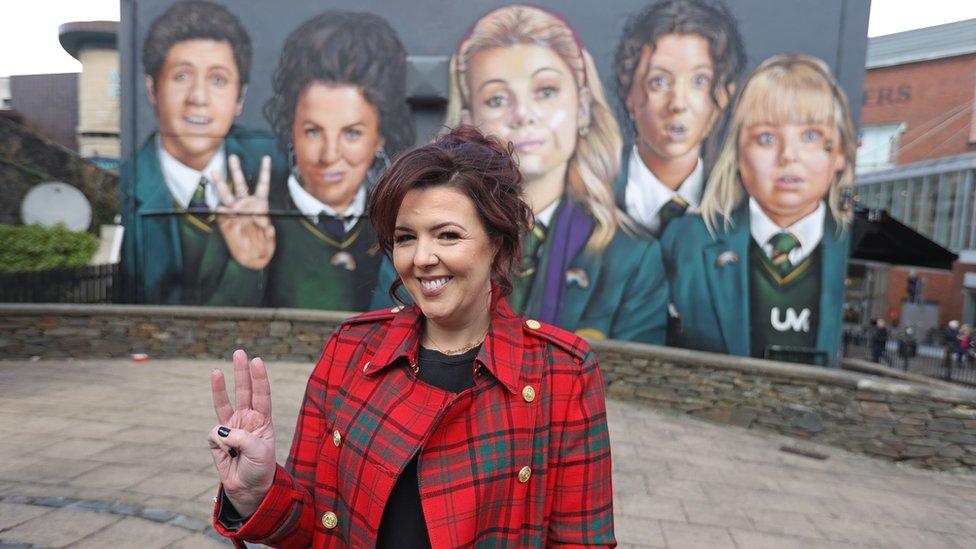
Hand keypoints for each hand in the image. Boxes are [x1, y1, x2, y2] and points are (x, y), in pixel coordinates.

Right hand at [209, 349, 276, 517]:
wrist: (248, 489)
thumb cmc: (260, 468)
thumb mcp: (258, 452)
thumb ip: (240, 437)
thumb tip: (218, 430)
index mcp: (263, 420)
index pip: (262, 395)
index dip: (259, 378)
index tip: (257, 361)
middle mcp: (247, 419)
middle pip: (244, 391)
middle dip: (242, 372)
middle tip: (240, 352)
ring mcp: (231, 428)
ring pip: (224, 403)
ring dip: (220, 387)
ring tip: (217, 370)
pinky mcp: (216, 440)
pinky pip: (214, 435)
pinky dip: (219, 443)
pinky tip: (227, 454)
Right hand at [212, 154, 275, 269]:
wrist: (252, 259)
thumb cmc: (264, 247)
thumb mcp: (270, 239)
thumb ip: (268, 229)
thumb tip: (263, 220)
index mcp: (260, 206)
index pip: (262, 186)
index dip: (264, 172)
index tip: (265, 158)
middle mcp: (246, 206)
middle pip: (240, 185)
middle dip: (236, 171)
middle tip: (233, 157)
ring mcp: (234, 212)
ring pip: (226, 195)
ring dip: (220, 184)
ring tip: (214, 172)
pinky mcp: (224, 222)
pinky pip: (220, 213)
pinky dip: (219, 211)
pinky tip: (219, 210)